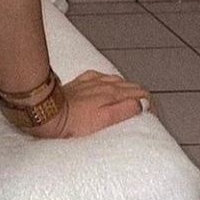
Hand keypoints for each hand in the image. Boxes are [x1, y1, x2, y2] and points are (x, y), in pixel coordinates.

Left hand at [25, 69, 153, 139]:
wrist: (48, 113)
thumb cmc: (75, 122)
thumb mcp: (105, 121)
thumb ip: (125, 110)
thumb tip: (142, 104)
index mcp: (113, 93)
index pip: (141, 93)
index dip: (150, 104)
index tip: (151, 116)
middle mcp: (105, 83)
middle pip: (131, 85)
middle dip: (141, 97)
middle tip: (144, 111)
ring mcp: (92, 80)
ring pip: (118, 80)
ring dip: (127, 89)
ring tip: (130, 101)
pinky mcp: (81, 81)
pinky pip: (101, 77)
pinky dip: (110, 82)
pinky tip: (107, 87)